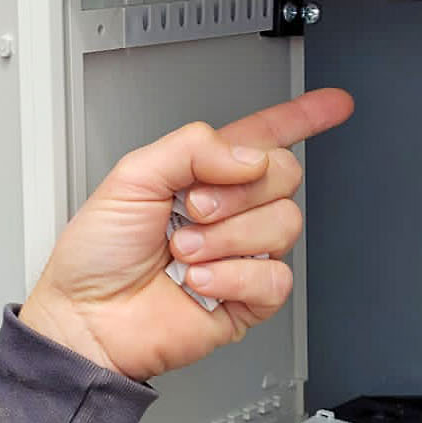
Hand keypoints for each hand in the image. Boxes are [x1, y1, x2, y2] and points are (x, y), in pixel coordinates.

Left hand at [17, 89, 353, 381]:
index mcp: (202, 174)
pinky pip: (275, 277)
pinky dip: (232, 275)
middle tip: (192, 209)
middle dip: (237, 190)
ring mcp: (241, 253)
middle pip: (284, 174)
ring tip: (184, 251)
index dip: (302, 117)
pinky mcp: (247, 298)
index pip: (263, 137)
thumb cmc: (96, 255)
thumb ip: (193, 148)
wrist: (87, 319)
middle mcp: (229, 211)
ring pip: (285, 223)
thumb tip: (249, 155)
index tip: (335, 103)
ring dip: (227, 237)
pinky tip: (199, 280)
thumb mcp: (132, 177)